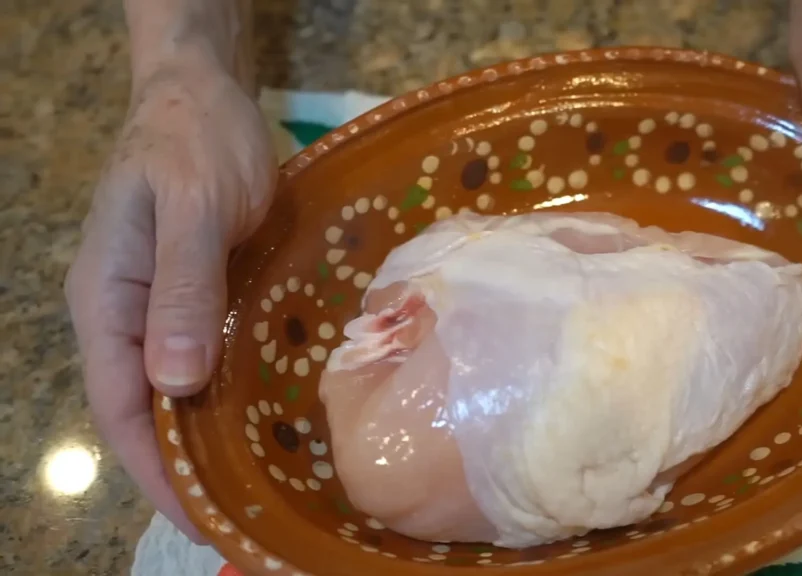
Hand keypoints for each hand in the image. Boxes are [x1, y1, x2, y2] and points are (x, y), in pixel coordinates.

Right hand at [64, 56, 276, 540]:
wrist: (206, 96)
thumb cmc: (196, 142)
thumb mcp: (192, 208)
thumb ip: (182, 289)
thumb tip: (175, 383)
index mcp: (107, 302)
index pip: (121, 408)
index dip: (156, 470)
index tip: (201, 518)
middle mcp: (127, 314)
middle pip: (146, 411)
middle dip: (184, 468)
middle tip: (243, 514)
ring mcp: (162, 305)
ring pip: (178, 389)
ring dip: (210, 437)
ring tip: (260, 483)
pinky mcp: (198, 293)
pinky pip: (207, 357)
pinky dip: (230, 394)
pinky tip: (268, 416)